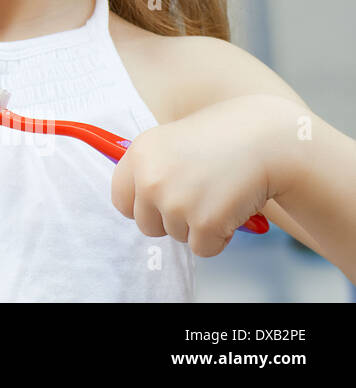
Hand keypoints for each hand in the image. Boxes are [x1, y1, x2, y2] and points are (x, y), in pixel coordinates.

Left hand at [110, 94, 303, 256]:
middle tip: (198, 197)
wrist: (267, 141)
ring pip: (176, 236)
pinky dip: (219, 237)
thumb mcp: (173, 143)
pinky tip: (231, 208)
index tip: (160, 203)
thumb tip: (139, 202)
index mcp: (139, 154)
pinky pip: (202, 248)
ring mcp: (174, 202)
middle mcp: (150, 179)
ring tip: (218, 193)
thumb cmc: (222, 139)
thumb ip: (152, 170)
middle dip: (170, 219)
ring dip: (198, 225)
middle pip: (146, 224)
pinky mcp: (203, 223)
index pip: (120, 199)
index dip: (141, 205)